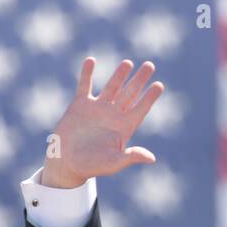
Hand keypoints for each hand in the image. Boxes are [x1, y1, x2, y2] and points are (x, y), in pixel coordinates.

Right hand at [41, 57, 163, 188]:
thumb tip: (151, 158)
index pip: (140, 109)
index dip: (150, 97)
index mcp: (123, 128)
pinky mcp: (80, 105)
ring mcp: (97, 109)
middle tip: (150, 65)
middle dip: (139, 80)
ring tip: (128, 62)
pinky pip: (85, 85)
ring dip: (119, 74)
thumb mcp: (114, 162)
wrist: (66, 163)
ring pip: (111, 87)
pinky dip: (87, 73)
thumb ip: (131, 156)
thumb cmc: (92, 166)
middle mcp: (113, 116)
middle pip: (130, 94)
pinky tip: (91, 60)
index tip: (159, 85)